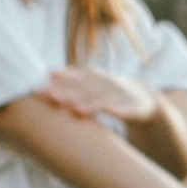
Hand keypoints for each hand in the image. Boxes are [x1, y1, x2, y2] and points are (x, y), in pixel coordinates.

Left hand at [37, 64, 160, 127]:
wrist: (146, 100)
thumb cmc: (111, 94)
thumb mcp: (93, 87)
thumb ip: (72, 82)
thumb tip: (47, 75)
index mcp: (96, 79)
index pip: (75, 79)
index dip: (58, 82)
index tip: (40, 89)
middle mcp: (109, 84)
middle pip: (87, 88)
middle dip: (70, 92)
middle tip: (53, 97)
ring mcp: (124, 95)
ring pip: (106, 99)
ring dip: (92, 103)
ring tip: (76, 109)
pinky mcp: (138, 108)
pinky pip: (130, 110)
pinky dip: (121, 110)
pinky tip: (111, 112)